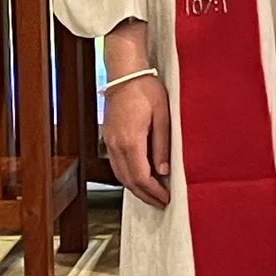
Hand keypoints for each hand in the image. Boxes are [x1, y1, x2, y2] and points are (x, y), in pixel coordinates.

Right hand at [102, 20, 171, 208]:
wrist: (125, 72)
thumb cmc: (145, 88)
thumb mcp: (162, 116)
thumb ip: (162, 146)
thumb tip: (163, 171)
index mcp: (130, 140)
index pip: (141, 176)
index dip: (153, 192)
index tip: (165, 198)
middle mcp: (116, 145)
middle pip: (128, 180)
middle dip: (144, 195)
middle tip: (160, 202)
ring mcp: (110, 141)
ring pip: (120, 174)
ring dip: (135, 187)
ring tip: (151, 194)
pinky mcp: (109, 137)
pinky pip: (116, 164)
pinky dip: (128, 175)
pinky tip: (139, 176)